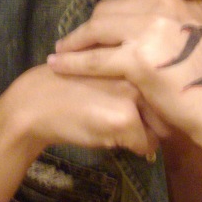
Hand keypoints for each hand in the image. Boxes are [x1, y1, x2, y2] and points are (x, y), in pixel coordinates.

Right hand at [7, 62, 158, 158]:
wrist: (35, 104)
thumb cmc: (69, 88)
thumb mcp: (106, 71)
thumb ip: (135, 77)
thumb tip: (164, 101)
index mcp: (135, 54)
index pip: (165, 86)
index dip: (155, 102)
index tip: (135, 107)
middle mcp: (139, 70)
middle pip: (167, 108)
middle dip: (153, 119)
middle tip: (121, 118)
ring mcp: (134, 94)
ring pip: (161, 128)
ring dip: (145, 133)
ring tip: (114, 125)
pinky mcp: (126, 119)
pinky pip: (146, 145)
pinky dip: (132, 147)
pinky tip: (107, 135)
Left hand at [48, 0, 201, 153]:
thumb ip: (184, 19)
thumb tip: (172, 7)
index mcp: (174, 1)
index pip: (126, 3)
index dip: (105, 18)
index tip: (93, 31)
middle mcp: (161, 8)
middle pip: (106, 12)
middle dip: (86, 29)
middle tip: (70, 43)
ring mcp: (149, 32)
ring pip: (96, 31)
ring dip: (73, 42)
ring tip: (59, 53)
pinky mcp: (138, 60)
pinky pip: (94, 59)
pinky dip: (72, 63)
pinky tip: (57, 67)